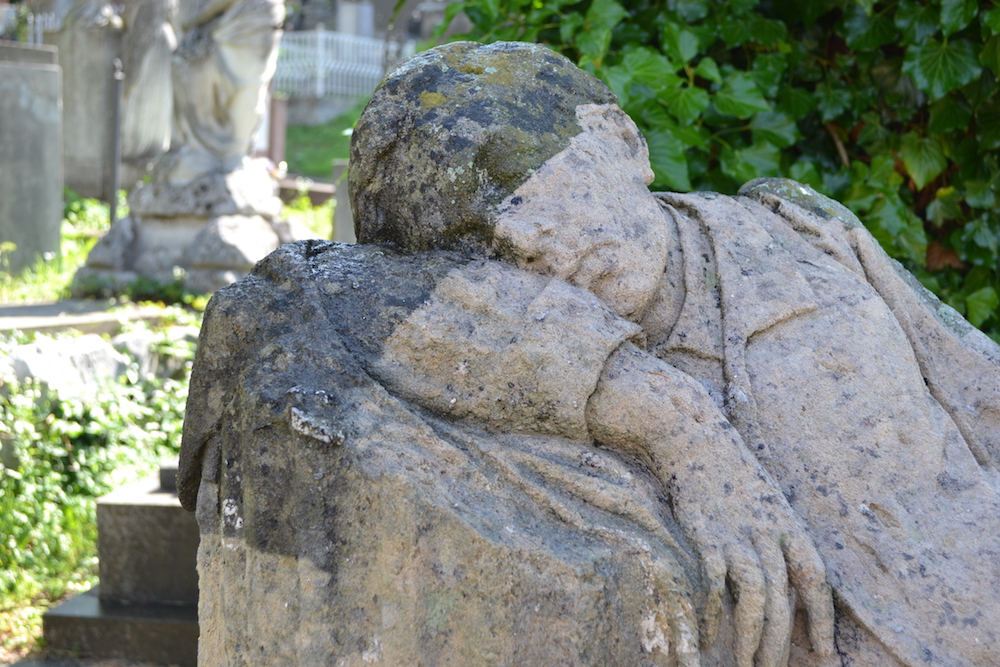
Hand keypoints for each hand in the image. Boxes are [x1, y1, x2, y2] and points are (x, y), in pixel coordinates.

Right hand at [665, 439, 833, 666]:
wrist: (695, 439)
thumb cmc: (732, 475)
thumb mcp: (768, 505)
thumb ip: (777, 544)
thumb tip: (780, 590)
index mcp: (789, 526)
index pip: (814, 580)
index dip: (821, 619)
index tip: (824, 652)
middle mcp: (767, 533)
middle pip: (780, 600)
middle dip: (778, 643)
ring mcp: (735, 533)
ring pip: (753, 598)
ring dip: (751, 638)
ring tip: (747, 665)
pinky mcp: (703, 533)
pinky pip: (713, 581)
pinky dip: (712, 611)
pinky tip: (709, 634)